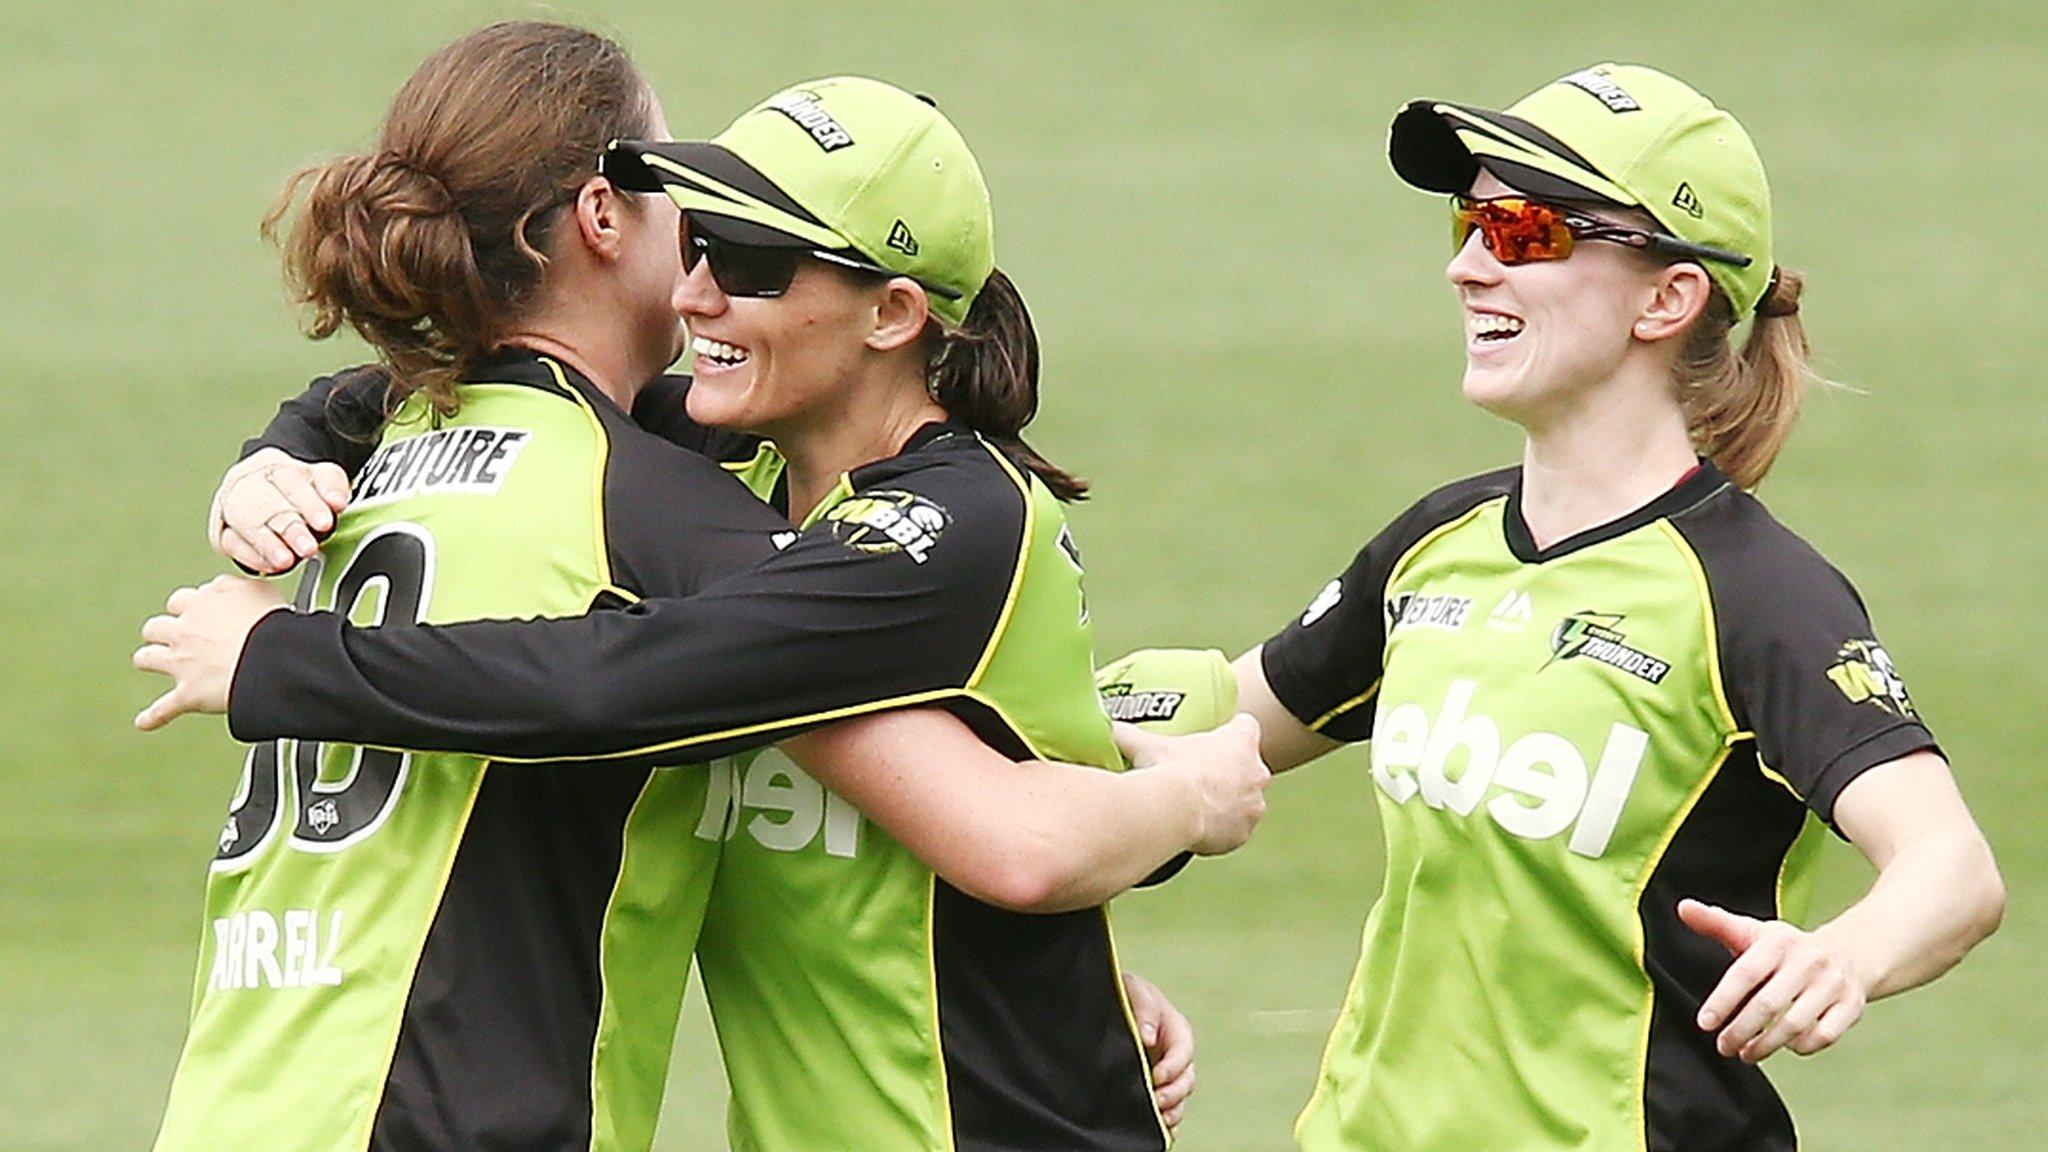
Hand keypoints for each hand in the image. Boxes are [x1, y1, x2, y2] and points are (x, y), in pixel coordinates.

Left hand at [133, 575, 289, 729]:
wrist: (271, 660)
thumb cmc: (270, 624)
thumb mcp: (257, 589)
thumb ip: (231, 585)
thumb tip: (219, 586)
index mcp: (200, 605)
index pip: (181, 601)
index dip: (189, 608)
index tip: (199, 614)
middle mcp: (184, 632)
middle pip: (156, 627)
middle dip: (162, 631)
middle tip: (174, 637)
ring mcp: (182, 663)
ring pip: (148, 658)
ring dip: (148, 660)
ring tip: (150, 663)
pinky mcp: (188, 694)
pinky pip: (164, 708)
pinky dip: (153, 717)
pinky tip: (144, 722)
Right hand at [209, 448, 349, 573]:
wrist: (261, 489)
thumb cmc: (296, 489)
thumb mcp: (320, 479)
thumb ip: (332, 486)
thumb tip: (337, 501)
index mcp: (276, 467)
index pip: (291, 481)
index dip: (309, 503)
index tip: (325, 522)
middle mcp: (249, 483)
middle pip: (268, 504)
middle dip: (289, 528)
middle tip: (308, 547)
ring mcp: (232, 507)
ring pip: (246, 523)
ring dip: (267, 544)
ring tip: (286, 560)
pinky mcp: (221, 532)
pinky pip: (231, 543)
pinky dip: (251, 555)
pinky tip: (269, 565)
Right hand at [1115, 713, 1268, 855]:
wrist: (1175, 812)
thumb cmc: (1167, 771)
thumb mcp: (1146, 745)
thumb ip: (1129, 734)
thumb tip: (1107, 727)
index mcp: (1240, 741)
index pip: (1245, 727)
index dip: (1231, 732)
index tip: (1215, 740)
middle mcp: (1256, 772)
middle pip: (1248, 767)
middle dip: (1229, 772)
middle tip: (1200, 777)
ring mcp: (1253, 805)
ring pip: (1245, 801)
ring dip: (1228, 802)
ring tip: (1197, 805)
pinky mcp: (1243, 833)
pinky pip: (1234, 829)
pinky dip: (1221, 829)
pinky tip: (1199, 827)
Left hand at [1122, 972, 1194, 1134]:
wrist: (1113, 1004)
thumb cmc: (1128, 994)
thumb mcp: (1135, 991)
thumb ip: (1144, 1010)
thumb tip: (1147, 1038)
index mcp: (1177, 1031)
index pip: (1183, 1052)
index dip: (1172, 1067)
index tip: (1155, 1077)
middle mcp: (1176, 1056)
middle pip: (1186, 1080)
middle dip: (1173, 1094)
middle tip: (1155, 1102)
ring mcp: (1167, 1074)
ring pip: (1179, 1098)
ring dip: (1172, 1111)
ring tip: (1159, 1119)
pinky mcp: (1156, 1088)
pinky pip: (1168, 1109)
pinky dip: (1165, 1122)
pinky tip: (1157, 1129)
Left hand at [1679, 898, 1868, 1061]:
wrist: (1850, 953)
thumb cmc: (1789, 948)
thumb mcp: (1753, 931)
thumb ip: (1716, 924)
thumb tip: (1683, 908)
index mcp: (1778, 942)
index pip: (1745, 973)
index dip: (1723, 1001)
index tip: (1704, 1023)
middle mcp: (1808, 961)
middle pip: (1768, 1004)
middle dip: (1740, 1030)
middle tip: (1723, 1046)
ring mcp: (1832, 984)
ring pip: (1795, 1024)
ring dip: (1766, 1045)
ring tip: (1746, 1053)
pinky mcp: (1852, 1006)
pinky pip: (1824, 1035)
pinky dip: (1801, 1047)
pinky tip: (1784, 1047)